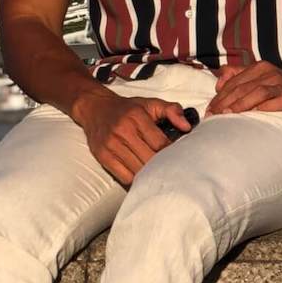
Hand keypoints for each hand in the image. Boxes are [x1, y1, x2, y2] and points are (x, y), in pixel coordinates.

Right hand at [72, 91, 193, 186]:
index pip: (161, 144)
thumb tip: (187, 127)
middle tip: (171, 169)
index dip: (172, 153)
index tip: (178, 157)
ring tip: (158, 173)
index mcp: (136, 117)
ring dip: (150, 175)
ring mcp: (111, 145)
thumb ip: (171, 110)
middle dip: (163, 166)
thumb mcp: (150, 103)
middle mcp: (122, 131)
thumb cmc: (126, 108)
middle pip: (150, 160)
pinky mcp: (102, 156)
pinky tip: (141, 174)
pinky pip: (124, 177)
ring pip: (138, 171)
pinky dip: (135, 179)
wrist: (94, 107)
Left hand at [206, 61, 281, 120]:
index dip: (219, 96)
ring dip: (241, 104)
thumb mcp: (259, 77)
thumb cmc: (280, 87)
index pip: (233, 82)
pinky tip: (254, 116)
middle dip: (225, 102)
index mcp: (259, 68)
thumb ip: (237, 76)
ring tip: (228, 115)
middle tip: (213, 115)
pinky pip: (278, 103)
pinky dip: (265, 108)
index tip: (209, 110)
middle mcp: (269, 74)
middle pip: (242, 87)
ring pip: (257, 93)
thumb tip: (217, 84)